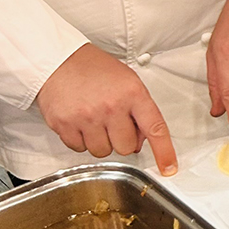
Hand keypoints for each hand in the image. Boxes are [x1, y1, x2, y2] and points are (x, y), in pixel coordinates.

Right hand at [36, 43, 176, 174]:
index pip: (155, 128)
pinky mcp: (65, 125)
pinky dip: (81, 140)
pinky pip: (79, 149)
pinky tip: (80, 122)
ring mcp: (87, 117)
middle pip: (126, 148)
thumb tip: (143, 139)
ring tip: (95, 120)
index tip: (169, 168)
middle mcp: (111, 107)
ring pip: (102, 152)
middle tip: (114, 124)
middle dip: (122, 140)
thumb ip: (139, 109)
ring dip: (101, 142)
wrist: (59, 60)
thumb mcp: (127, 80)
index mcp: (132, 93)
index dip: (164, 152)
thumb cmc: (95, 69)